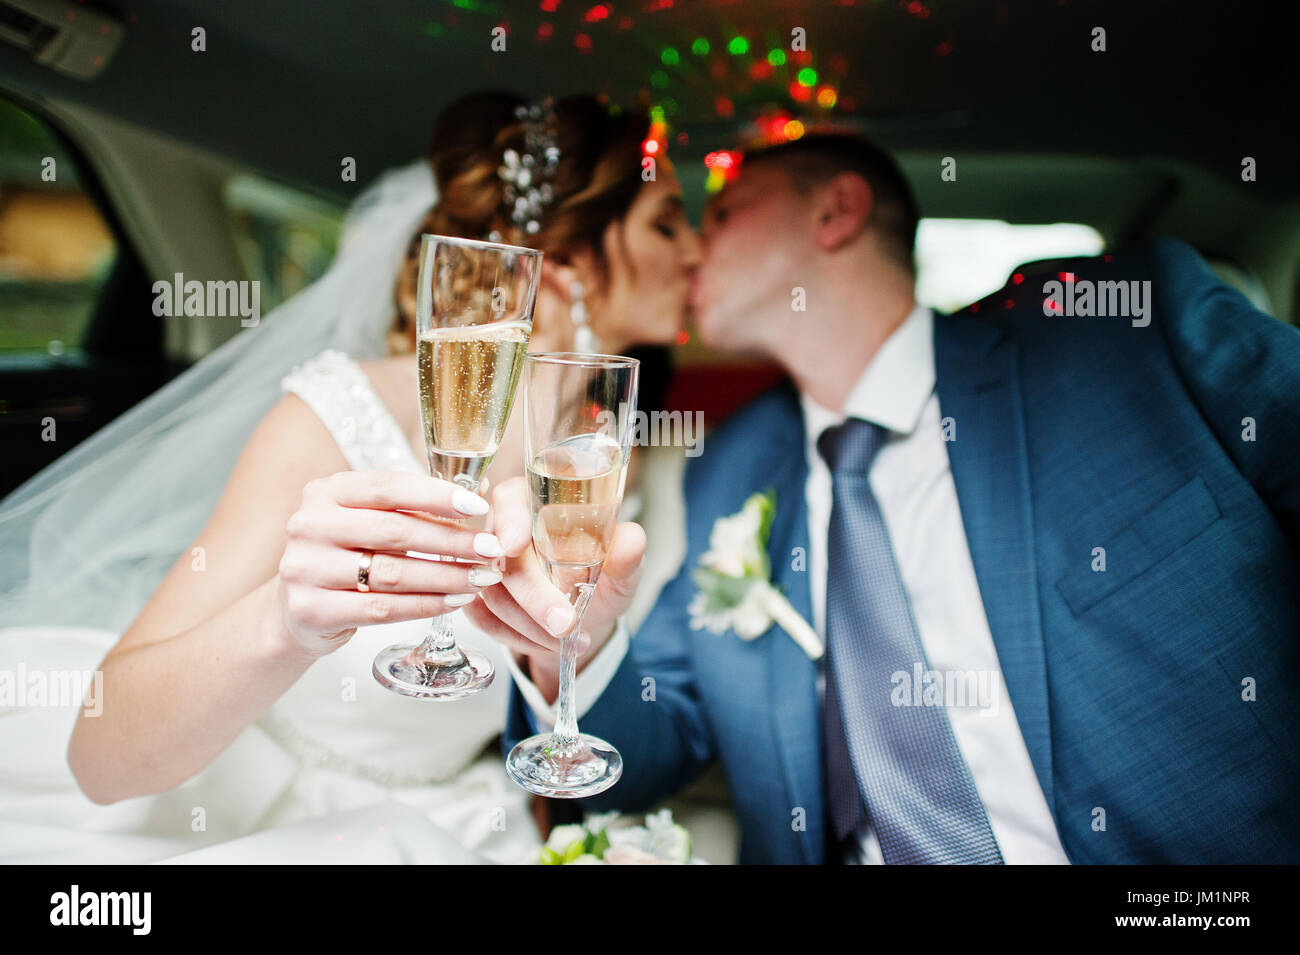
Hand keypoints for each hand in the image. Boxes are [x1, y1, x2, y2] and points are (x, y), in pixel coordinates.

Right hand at [276, 470, 504, 656]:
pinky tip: (453, 601)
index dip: (436, 496)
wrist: (297, 611)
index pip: (388, 487)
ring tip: (480, 578)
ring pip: (393, 573)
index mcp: (325, 492)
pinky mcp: (310, 610)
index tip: (479, 507)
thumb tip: (480, 492)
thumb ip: (410, 507)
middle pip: (395, 531)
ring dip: (445, 576)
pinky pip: (382, 608)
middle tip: (490, 549)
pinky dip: (425, 605)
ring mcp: (304, 568)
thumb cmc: (346, 557)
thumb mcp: (366, 521)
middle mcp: (309, 525)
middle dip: (451, 541)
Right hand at [462, 476, 645, 682]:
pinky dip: (517, 638)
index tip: (514, 546)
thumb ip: (627, 555)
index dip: (510, 522)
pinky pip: (483, 620)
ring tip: (571, 637)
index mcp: (536, 500)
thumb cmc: (602, 579)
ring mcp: (482, 563)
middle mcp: (502, 526)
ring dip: (530, 625)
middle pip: (502, 556)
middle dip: (534, 597)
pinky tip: (548, 644)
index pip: (512, 500)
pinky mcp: (473, 595)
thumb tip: (632, 538)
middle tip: (566, 625)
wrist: (586, 615)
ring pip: (491, 594)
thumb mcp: (622, 569)